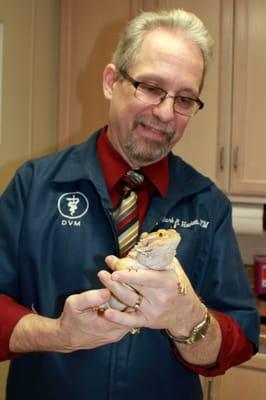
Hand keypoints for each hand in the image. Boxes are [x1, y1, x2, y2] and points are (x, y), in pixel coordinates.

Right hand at [9, 288, 129, 353]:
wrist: (67, 337)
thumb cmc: (70, 319)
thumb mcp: (74, 304)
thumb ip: (90, 298)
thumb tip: (108, 291)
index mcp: (107, 326)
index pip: (127, 307)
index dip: (128, 291)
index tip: (127, 277)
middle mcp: (117, 332)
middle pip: (134, 311)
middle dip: (133, 294)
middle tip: (133, 278)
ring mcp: (119, 333)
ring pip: (133, 314)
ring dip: (132, 300)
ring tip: (132, 283)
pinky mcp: (119, 332)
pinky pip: (128, 318)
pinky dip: (128, 306)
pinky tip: (126, 293)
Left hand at [100, 255, 203, 337]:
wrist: (187, 313)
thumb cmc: (179, 285)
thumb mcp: (174, 267)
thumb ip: (158, 255)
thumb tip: (143, 238)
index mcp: (167, 282)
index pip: (146, 278)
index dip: (129, 275)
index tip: (115, 270)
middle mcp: (160, 298)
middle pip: (134, 288)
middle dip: (116, 280)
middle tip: (102, 272)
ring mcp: (153, 311)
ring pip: (129, 301)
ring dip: (113, 291)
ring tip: (102, 280)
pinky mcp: (148, 321)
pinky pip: (130, 321)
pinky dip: (118, 318)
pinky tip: (106, 313)